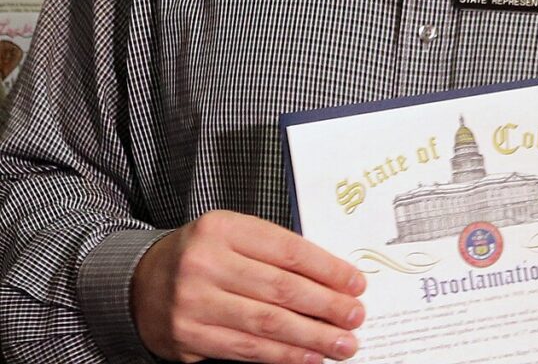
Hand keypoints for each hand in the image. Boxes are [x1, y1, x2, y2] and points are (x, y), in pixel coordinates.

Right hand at [131, 210, 366, 362]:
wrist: (139, 281)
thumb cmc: (203, 254)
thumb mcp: (234, 235)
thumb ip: (275, 251)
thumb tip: (332, 279)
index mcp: (223, 228)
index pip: (288, 251)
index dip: (327, 270)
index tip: (355, 283)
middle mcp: (206, 263)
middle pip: (280, 289)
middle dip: (326, 306)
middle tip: (356, 316)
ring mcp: (193, 303)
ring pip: (266, 324)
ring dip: (311, 337)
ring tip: (341, 343)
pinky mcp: (188, 338)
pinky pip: (245, 350)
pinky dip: (282, 355)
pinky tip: (308, 357)